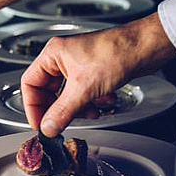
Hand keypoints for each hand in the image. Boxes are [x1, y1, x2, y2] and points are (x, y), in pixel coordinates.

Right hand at [20, 12, 175, 136]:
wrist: (145, 47)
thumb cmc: (116, 52)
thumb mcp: (84, 88)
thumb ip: (62, 112)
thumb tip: (47, 127)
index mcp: (53, 54)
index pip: (30, 83)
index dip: (32, 106)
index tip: (40, 124)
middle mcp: (63, 58)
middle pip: (49, 91)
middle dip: (59, 109)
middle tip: (62, 124)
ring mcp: (78, 65)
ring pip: (68, 95)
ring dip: (78, 108)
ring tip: (90, 112)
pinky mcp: (94, 72)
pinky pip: (83, 93)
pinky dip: (91, 102)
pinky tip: (103, 103)